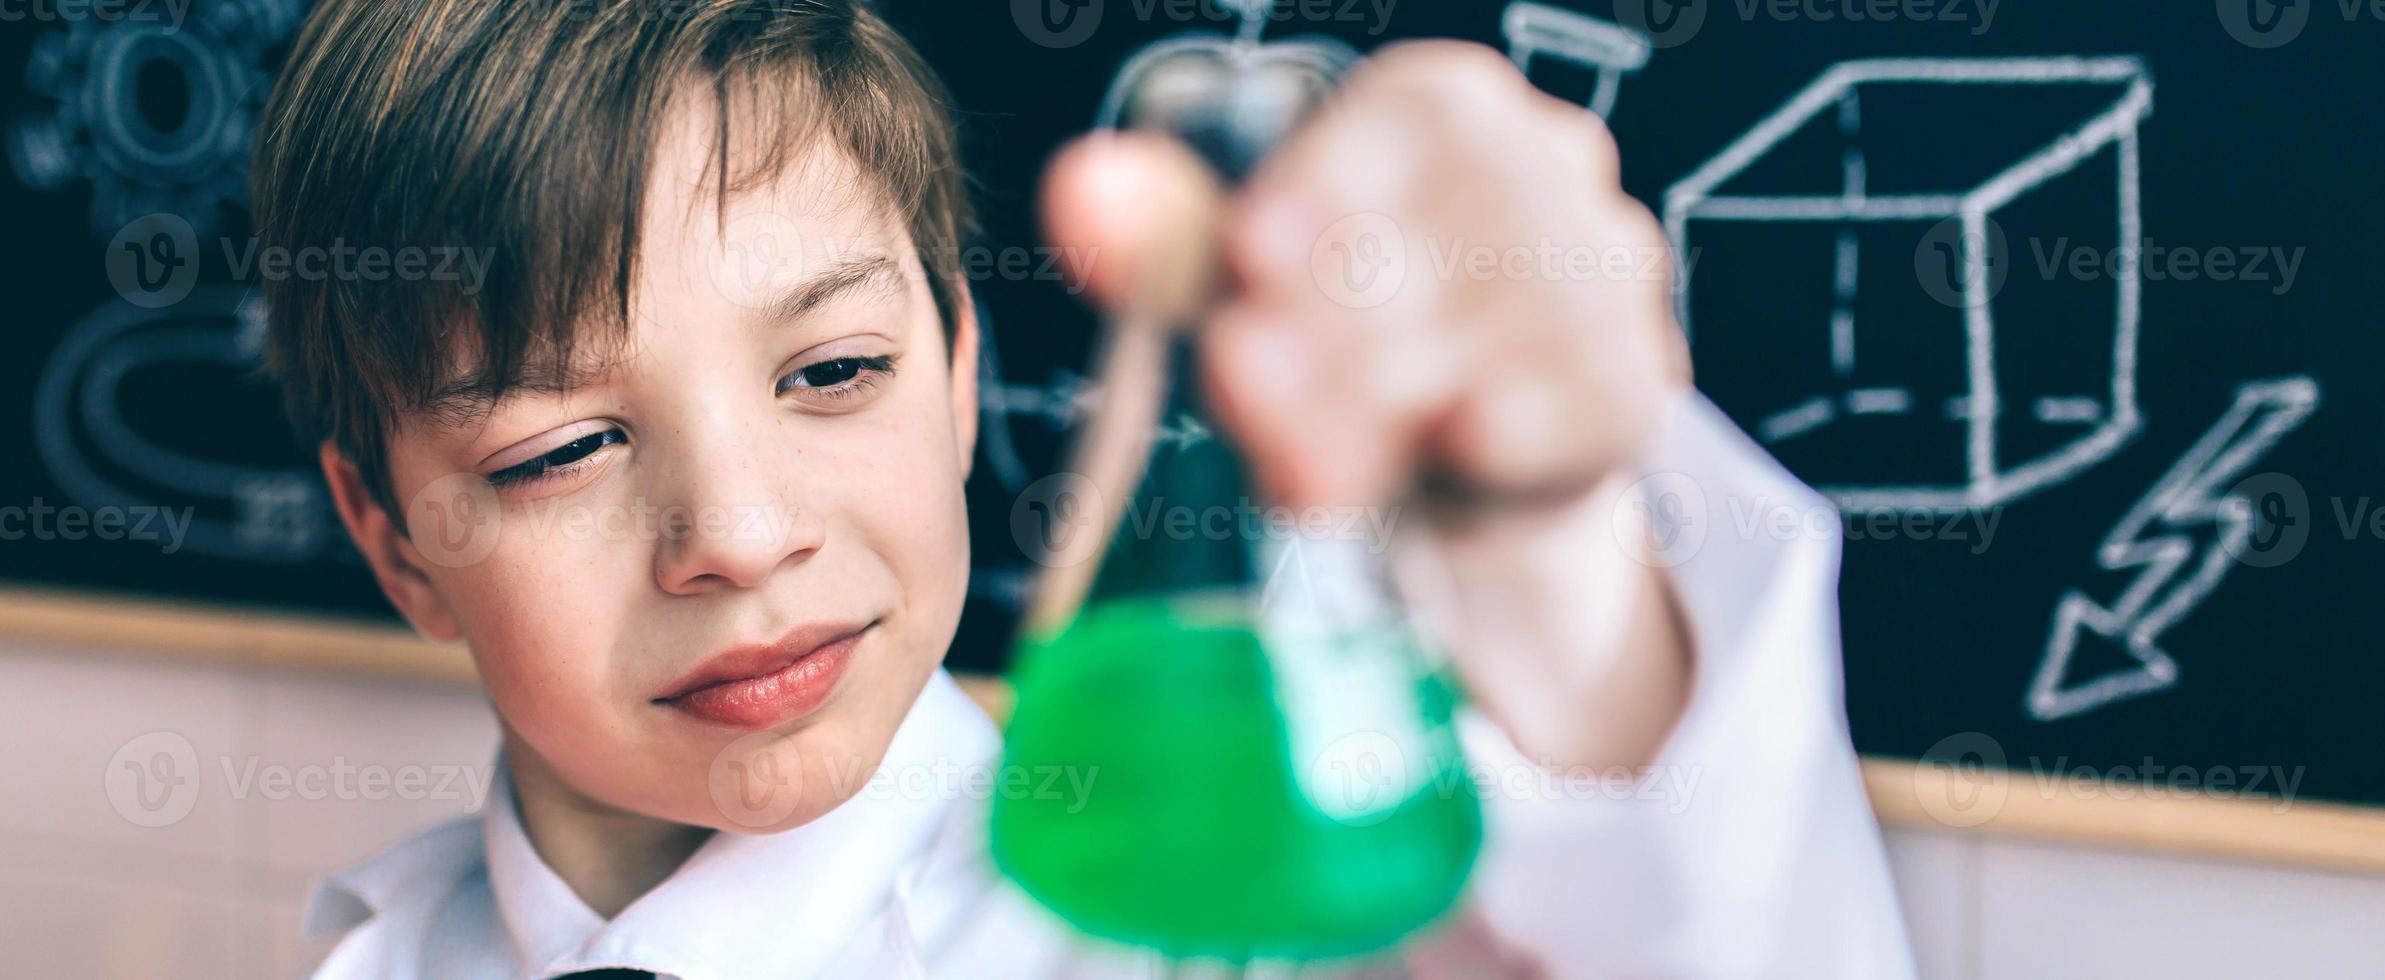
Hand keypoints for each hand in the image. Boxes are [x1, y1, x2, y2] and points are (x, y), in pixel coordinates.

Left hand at [1042, 41, 1694, 769]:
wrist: (1444, 459)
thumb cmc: (1331, 337)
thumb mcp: (1234, 286)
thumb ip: (1159, 233)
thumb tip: (1078, 189)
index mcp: (1445, 105)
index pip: (1405, 120)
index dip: (1327, 187)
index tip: (1251, 254)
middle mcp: (1548, 162)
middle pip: (1451, 226)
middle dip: (1336, 316)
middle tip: (1242, 379)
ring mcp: (1607, 272)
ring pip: (1503, 324)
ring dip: (1388, 399)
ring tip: (1300, 462)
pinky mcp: (1633, 385)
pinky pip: (1567, 408)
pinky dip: (1486, 442)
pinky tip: (1431, 459)